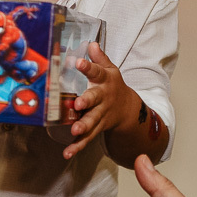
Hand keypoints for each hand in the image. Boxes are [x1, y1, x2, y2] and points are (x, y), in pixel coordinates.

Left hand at [63, 42, 136, 159]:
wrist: (129, 110)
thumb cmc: (113, 86)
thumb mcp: (110, 70)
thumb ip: (100, 58)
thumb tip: (91, 43)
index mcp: (105, 82)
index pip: (96, 72)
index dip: (87, 67)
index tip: (77, 62)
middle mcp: (103, 99)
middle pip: (94, 100)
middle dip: (86, 102)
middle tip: (77, 105)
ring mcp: (100, 116)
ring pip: (92, 122)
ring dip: (83, 127)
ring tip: (74, 131)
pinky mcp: (97, 129)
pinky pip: (87, 139)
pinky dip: (77, 147)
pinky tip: (67, 153)